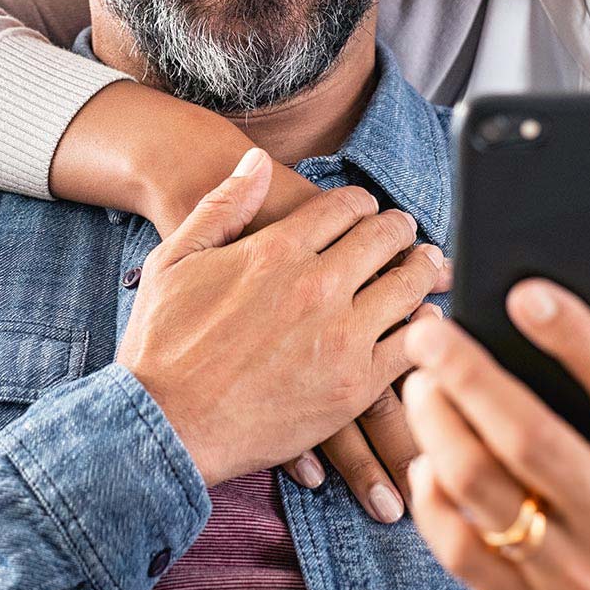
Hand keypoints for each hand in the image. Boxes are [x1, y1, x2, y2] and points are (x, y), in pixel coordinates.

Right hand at [53, 82, 448, 517]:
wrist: (161, 428)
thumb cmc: (159, 344)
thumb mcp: (174, 258)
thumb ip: (222, 204)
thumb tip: (256, 161)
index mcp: (277, 249)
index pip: (344, 207)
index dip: (362, 203)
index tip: (368, 208)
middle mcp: (316, 286)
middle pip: (384, 239)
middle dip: (399, 228)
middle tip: (408, 231)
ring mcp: (339, 338)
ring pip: (407, 287)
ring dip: (422, 271)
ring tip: (430, 267)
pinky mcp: (352, 389)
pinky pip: (407, 348)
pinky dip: (422, 330)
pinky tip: (423, 324)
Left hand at [402, 286, 589, 589]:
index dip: (573, 335)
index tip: (524, 292)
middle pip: (530, 437)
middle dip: (469, 376)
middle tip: (428, 332)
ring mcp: (575, 575)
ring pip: (480, 488)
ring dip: (437, 425)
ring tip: (421, 382)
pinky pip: (458, 547)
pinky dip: (431, 496)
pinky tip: (427, 457)